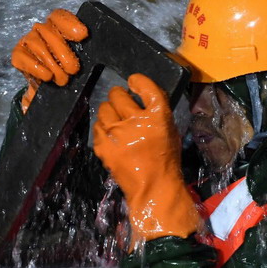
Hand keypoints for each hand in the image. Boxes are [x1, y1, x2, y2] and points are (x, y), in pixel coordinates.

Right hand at [10, 8, 87, 112]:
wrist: (50, 89)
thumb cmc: (66, 71)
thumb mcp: (78, 60)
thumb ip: (84, 50)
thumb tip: (86, 38)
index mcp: (57, 27)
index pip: (59, 16)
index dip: (70, 23)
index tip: (82, 35)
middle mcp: (41, 30)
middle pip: (50, 32)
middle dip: (63, 52)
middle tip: (73, 70)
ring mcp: (28, 41)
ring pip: (37, 45)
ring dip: (52, 63)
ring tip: (62, 79)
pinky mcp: (18, 54)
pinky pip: (23, 57)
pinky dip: (36, 67)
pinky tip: (47, 76)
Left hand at [93, 74, 200, 243]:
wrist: (152, 187)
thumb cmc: (165, 159)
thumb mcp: (169, 130)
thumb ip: (157, 110)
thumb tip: (141, 91)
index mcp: (157, 117)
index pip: (146, 87)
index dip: (138, 80)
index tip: (134, 82)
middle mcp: (134, 121)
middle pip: (117, 94)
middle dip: (120, 96)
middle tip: (124, 103)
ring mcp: (115, 134)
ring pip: (103, 108)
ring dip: (110, 112)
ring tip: (117, 121)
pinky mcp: (102, 146)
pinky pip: (97, 126)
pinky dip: (103, 127)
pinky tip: (111, 135)